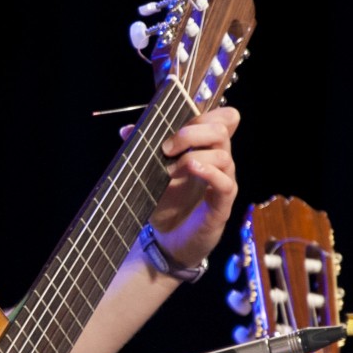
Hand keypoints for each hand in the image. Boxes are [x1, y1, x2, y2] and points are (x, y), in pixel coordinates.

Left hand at [123, 105, 239, 271]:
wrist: (168, 241)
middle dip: (191, 131)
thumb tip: (126, 129)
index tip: (176, 121)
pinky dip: (208, 173)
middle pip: (222, 128)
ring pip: (224, 155)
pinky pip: (225, 183)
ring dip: (193, 156)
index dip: (205, 112)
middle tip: (166, 148)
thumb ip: (143, 149)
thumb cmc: (165, 203)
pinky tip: (191, 170)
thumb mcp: (151, 173)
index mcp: (206, 148)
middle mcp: (219, 161)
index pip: (224, 118)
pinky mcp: (222, 205)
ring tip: (170, 169)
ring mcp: (223, 182)